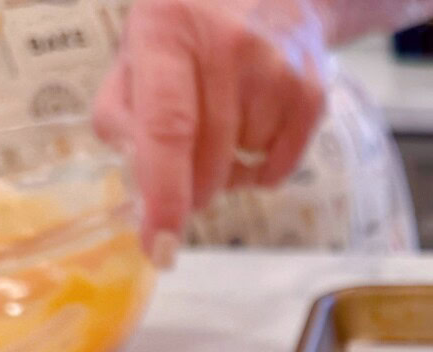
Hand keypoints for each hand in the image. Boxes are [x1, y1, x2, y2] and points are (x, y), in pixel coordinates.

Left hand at [94, 0, 328, 264]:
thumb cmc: (193, 26)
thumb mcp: (140, 48)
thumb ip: (121, 113)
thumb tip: (138, 181)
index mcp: (168, 28)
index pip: (167, 129)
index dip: (163, 195)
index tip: (159, 244)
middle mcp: (228, 47)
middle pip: (206, 163)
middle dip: (192, 188)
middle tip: (186, 169)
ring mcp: (277, 73)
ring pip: (241, 170)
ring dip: (226, 168)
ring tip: (225, 119)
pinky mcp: (311, 95)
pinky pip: (277, 170)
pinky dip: (259, 167)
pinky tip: (253, 127)